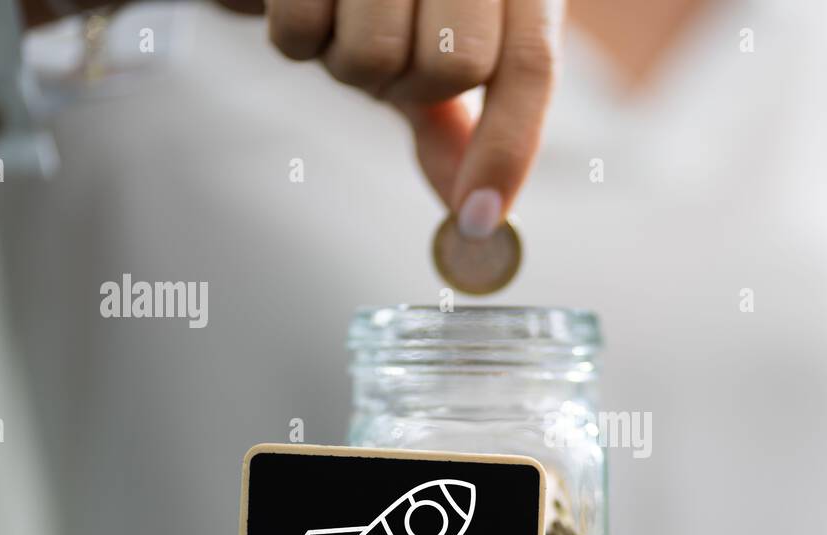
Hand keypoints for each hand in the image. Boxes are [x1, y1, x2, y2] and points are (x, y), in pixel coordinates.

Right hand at [257, 0, 563, 236]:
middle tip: (387, 60)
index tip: (479, 220)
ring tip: (340, 20)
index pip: (531, 63)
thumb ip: (457, 126)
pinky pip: (301, 31)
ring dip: (348, 63)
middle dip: (413, 87)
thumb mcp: (431, 47)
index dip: (508, 148)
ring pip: (377, 53)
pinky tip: (303, 3)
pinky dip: (295, 37)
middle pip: (458, 65)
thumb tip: (479, 219)